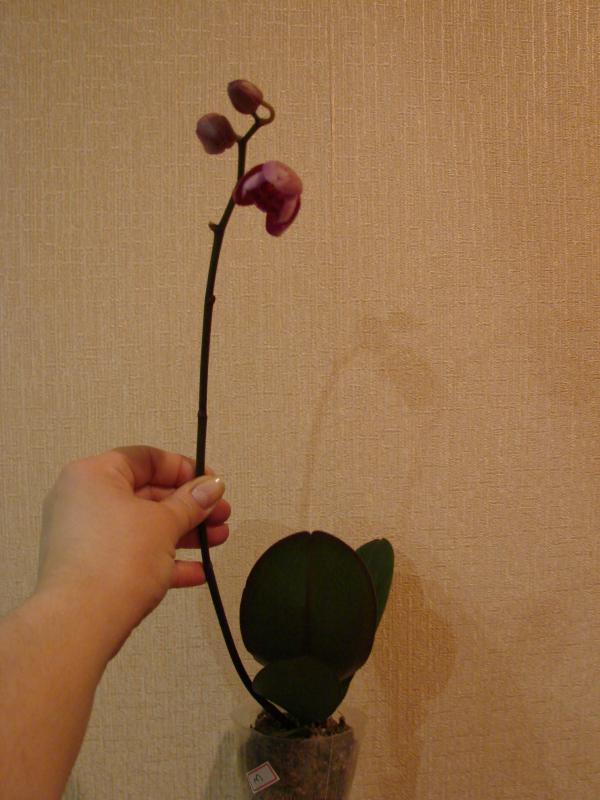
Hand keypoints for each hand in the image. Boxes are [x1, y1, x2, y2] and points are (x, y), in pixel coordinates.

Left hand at [36, 445, 229, 658]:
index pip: (145, 459)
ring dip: (184, 533)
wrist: (82, 622)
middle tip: (221, 515)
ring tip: (218, 541)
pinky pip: (133, 554)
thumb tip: (212, 486)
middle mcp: (84, 500)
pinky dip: (164, 559)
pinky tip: (198, 572)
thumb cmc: (118, 559)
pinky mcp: (92, 568)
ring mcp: (86, 536)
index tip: (211, 484)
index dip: (183, 468)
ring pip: (144, 526)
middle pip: (147, 494)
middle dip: (190, 506)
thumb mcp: (164, 523)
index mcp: (94, 475)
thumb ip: (192, 502)